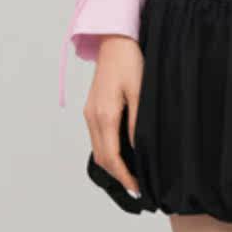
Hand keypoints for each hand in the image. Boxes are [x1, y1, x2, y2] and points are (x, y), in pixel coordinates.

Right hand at [84, 36, 144, 197]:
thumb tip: (140, 150)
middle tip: (138, 189)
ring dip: (112, 165)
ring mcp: (90, 113)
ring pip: (98, 149)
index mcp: (105, 115)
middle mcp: (93, 117)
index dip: (124, 177)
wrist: (114, 40)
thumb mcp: (141, 92)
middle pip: (102, 158)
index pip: (112, 157)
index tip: (138, 190)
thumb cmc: (130, 62)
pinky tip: (123, 154)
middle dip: (118, 176)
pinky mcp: (92, 108)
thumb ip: (138, 123)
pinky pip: (98, 138)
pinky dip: (108, 152)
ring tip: (132, 176)